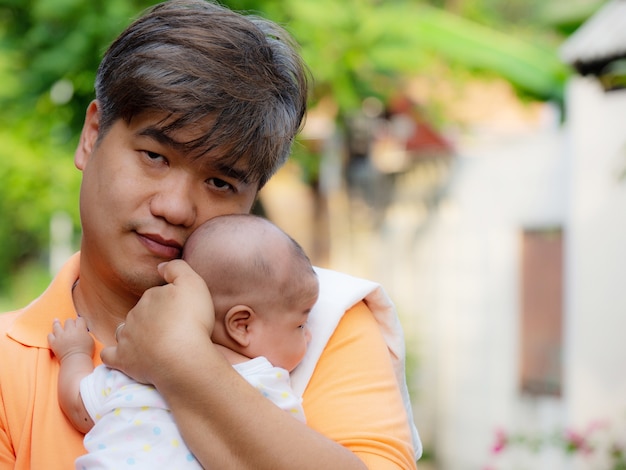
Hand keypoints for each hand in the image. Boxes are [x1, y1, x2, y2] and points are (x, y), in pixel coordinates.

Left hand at [48, 317, 94, 361]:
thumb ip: (85, 333)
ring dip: (57, 323)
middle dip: (70, 322)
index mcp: (80, 329)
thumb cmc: (85, 352)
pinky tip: (53, 334)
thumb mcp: (90, 340)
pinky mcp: (54, 342)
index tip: (79, 323)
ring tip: (56, 321)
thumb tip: (82, 330)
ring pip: (57, 325)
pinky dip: (51, 334)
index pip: (79, 319)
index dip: (79, 321)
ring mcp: (60, 336)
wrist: (75, 361)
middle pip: (68, 321)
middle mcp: (69, 331)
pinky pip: (50, 335)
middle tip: (71, 325)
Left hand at [101, 259, 215, 384]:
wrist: (183, 357)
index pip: (156, 296)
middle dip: (151, 318)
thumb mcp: (193, 283)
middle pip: (141, 313)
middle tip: (171, 329)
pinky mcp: (123, 360)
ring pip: (124, 331)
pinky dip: (114, 355)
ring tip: (150, 343)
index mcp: (150, 297)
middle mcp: (135, 314)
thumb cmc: (191, 319)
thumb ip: (177, 268)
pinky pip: (110, 356)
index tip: (181, 312)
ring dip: (133, 334)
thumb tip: (161, 266)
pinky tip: (123, 356)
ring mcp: (127, 338)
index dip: (168, 303)